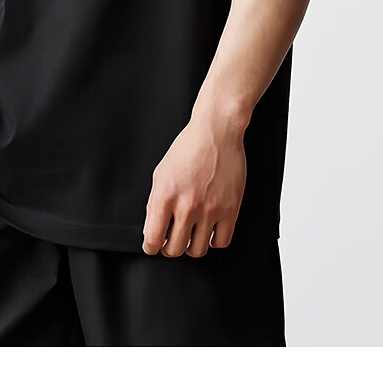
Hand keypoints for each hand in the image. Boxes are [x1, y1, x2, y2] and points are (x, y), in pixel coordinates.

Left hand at [142, 104, 247, 257]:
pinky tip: (210, 229)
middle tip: (173, 238)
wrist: (216, 133)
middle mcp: (187, 206)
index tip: (155, 244)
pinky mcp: (230, 210)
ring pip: (197, 250)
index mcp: (165, 196)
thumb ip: (154, 203)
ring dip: (192, 246)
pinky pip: (221, 242)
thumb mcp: (161, 173)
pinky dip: (214, 240)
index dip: (151, 247)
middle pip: (175, 250)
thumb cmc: (188, 149)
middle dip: (170, 247)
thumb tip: (152, 230)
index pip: (153, 240)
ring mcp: (210, 210)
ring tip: (192, 233)